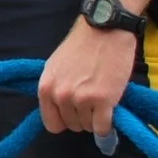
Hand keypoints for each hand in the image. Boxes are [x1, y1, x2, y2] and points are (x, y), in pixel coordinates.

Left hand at [38, 19, 133, 136]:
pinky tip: (111, 114)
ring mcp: (82, 99)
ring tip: (102, 101)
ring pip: (88, 127)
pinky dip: (107, 125)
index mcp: (45, 87)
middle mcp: (61, 95)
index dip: (64, 121)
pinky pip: (103, 127)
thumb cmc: (81, 46)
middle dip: (82, 117)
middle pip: (71, 125)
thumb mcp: (55, 67)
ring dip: (96, 119)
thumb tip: (59, 110)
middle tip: (92, 102)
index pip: (51, 123)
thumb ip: (54, 89)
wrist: (105, 30)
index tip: (74, 114)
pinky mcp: (104, 100)